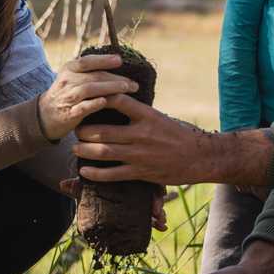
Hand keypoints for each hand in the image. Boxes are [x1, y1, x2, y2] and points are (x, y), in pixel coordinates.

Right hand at [37, 53, 138, 140]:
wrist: (45, 116)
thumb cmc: (66, 94)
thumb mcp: (73, 77)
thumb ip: (90, 72)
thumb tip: (118, 64)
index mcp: (69, 69)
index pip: (87, 61)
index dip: (103, 60)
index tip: (120, 60)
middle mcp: (67, 81)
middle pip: (94, 76)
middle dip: (115, 78)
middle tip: (132, 83)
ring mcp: (67, 97)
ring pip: (89, 89)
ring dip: (110, 88)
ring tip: (126, 90)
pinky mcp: (68, 114)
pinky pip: (82, 107)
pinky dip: (94, 103)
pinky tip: (106, 102)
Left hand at [59, 178, 169, 230]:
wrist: (97, 163)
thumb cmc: (98, 170)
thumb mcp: (91, 178)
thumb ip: (80, 183)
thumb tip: (62, 185)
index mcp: (127, 170)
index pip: (142, 180)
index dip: (150, 191)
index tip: (154, 202)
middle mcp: (137, 179)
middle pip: (150, 191)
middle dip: (155, 205)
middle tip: (158, 215)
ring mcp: (140, 190)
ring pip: (153, 200)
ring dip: (158, 212)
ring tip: (161, 223)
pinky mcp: (141, 199)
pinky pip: (152, 206)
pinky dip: (158, 216)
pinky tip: (164, 226)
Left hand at [73, 95, 217, 185]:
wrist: (199, 157)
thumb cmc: (178, 135)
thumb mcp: (159, 118)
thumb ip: (139, 114)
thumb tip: (117, 102)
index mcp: (147, 115)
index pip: (118, 101)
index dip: (100, 98)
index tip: (86, 99)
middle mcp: (141, 133)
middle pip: (104, 131)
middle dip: (84, 130)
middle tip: (75, 128)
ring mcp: (140, 154)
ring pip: (104, 152)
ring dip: (85, 150)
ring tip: (75, 147)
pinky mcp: (141, 172)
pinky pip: (113, 174)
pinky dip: (96, 173)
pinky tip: (85, 170)